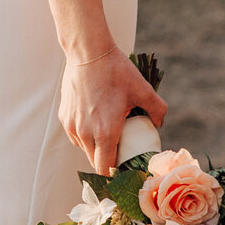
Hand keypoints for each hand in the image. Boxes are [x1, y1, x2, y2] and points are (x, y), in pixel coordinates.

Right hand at [58, 46, 167, 176]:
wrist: (88, 52)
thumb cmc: (116, 71)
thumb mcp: (143, 89)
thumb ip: (157, 109)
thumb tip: (159, 123)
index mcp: (105, 132)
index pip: (105, 168)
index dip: (115, 173)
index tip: (125, 166)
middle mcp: (85, 133)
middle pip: (95, 161)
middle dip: (108, 159)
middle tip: (121, 148)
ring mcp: (72, 125)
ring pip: (84, 148)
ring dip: (96, 146)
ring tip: (107, 130)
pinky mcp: (64, 117)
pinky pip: (76, 135)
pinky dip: (85, 134)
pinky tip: (94, 118)